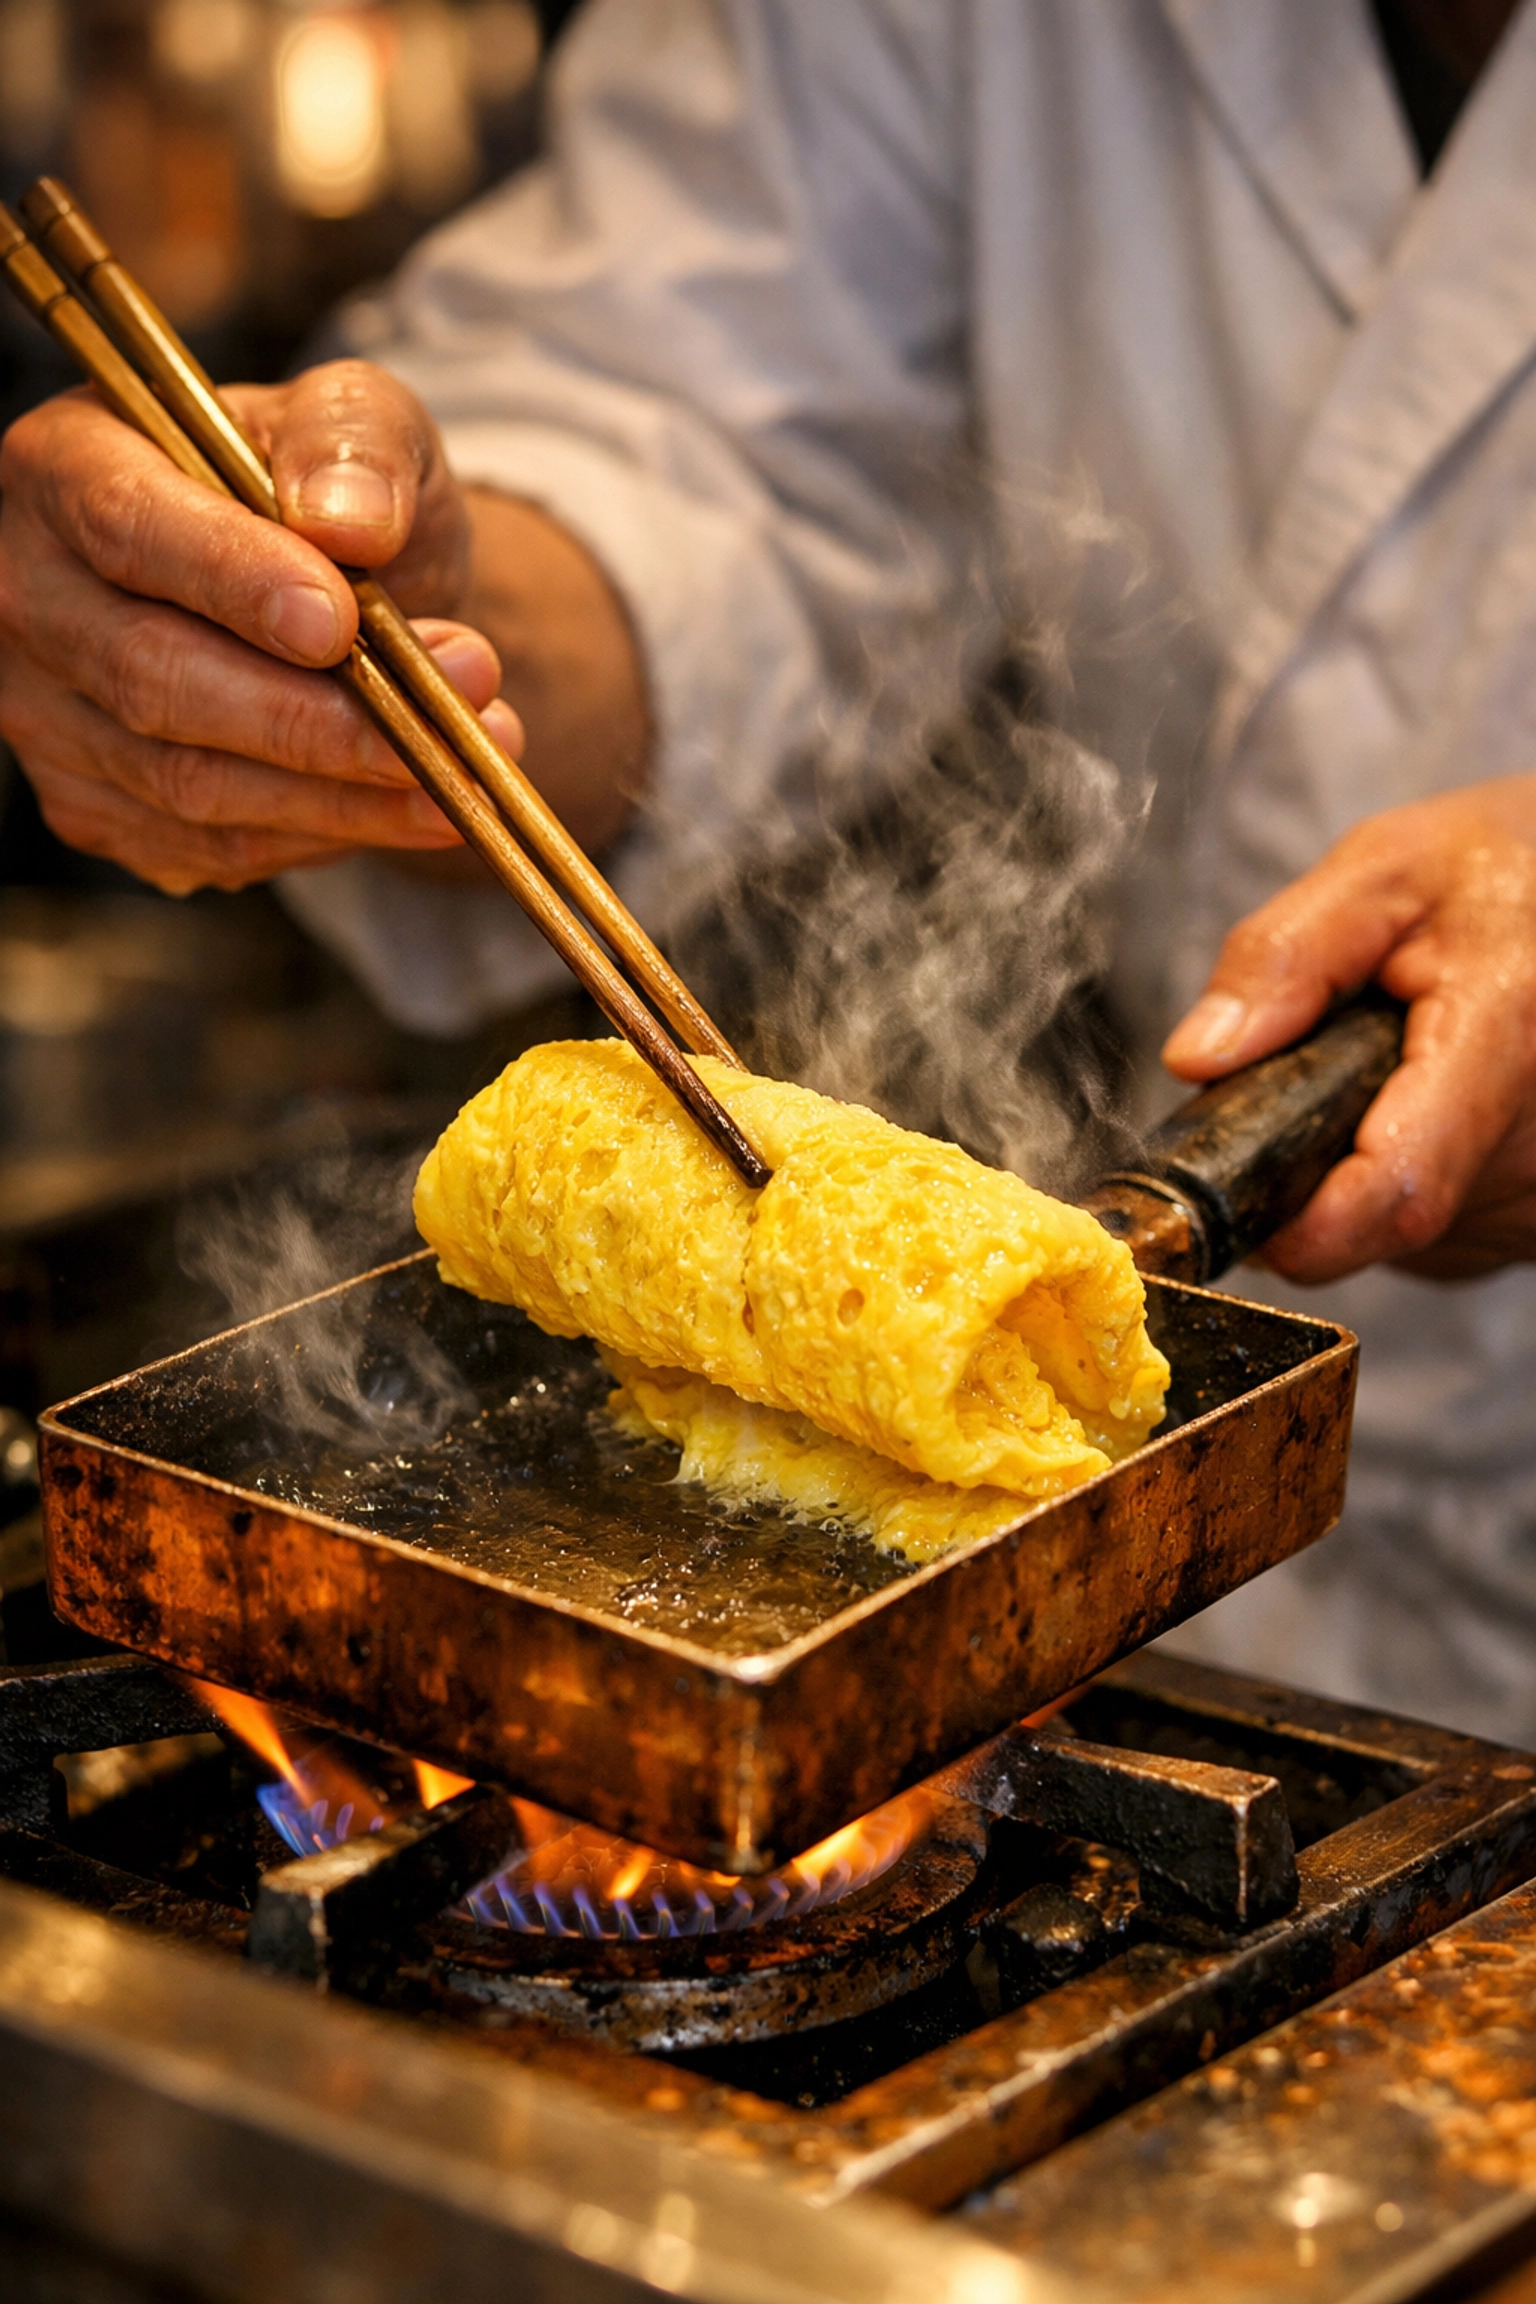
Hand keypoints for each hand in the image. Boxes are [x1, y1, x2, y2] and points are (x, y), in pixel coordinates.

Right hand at [0, 360, 523, 891]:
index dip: (233, 582)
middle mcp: (28, 593)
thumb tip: (350, 522)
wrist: (331, 591)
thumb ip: (354, 442)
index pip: (129, 528)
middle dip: (316, 717)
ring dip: (342, 795)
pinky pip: (209, 848)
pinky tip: (399, 806)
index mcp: (65, 464)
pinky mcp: (92, 807)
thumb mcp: (360, 420)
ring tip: (460, 770)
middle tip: (452, 716)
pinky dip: (319, 836)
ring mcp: (47, 715)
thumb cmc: (326, 491)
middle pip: (153, 678)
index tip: (343, 624)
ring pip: (189, 785)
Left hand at [1161, 783, 1535, 1282]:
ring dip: (1359, 1172)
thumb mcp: (1385, 869)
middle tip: (1319, 1075)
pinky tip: (1423, 1106)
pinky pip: (1442, 1238)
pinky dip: (1404, 1179)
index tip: (1239, 1209)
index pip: (1397, 1188)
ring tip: (1385, 1073)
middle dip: (1315, 1169)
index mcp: (1507, 1037)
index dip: (1303, 1224)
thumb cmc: (1500, 871)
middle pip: (1384, 1219)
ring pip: (1407, 1239)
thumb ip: (1286, 957)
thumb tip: (1196, 1059)